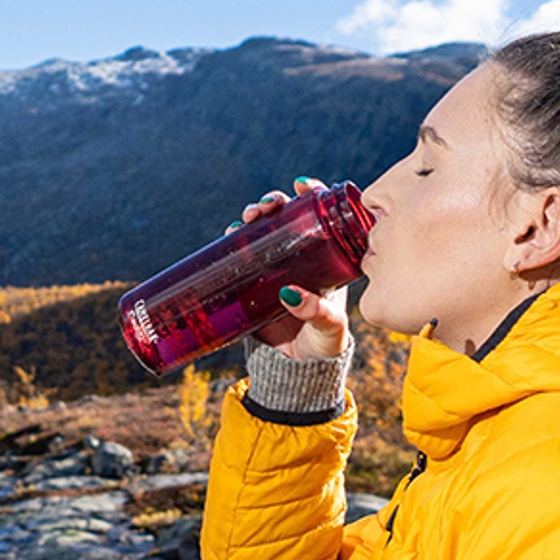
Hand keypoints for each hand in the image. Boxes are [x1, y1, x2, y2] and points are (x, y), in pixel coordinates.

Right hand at [229, 180, 349, 358]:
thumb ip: (317, 311)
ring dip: (254, 216)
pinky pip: (241, 255)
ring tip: (247, 217)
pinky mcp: (253, 284)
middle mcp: (301, 259)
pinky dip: (233, 240)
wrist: (296, 373)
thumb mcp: (329, 328)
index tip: (302, 185)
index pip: (323, 218)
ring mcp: (275, 269)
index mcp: (327, 262)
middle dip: (274, 203)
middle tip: (267, 206)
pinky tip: (229, 234)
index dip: (313, 195)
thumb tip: (292, 294)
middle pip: (287, 217)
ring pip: (263, 231)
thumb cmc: (323, 347)